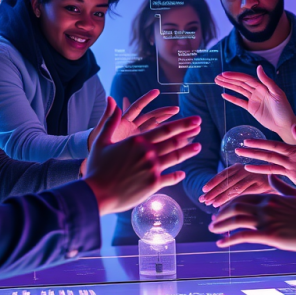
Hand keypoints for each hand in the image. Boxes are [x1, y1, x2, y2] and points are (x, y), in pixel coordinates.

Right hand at [85, 97, 201, 215]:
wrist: (97, 194)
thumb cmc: (96, 168)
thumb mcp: (101, 141)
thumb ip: (110, 121)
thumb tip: (111, 100)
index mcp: (137, 141)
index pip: (164, 129)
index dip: (182, 124)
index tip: (194, 120)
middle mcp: (148, 153)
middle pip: (173, 141)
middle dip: (188, 133)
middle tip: (199, 127)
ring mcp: (153, 169)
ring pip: (175, 157)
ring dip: (188, 152)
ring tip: (198, 147)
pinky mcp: (153, 184)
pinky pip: (170, 178)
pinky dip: (177, 175)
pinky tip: (182, 174)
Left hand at [88, 90, 178, 149]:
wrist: (97, 161)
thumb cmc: (97, 144)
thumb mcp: (102, 131)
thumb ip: (108, 116)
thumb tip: (110, 98)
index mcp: (124, 120)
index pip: (137, 107)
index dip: (146, 99)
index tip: (156, 91)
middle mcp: (133, 127)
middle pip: (151, 117)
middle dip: (164, 112)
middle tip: (176, 109)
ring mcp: (138, 137)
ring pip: (156, 129)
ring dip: (168, 125)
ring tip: (180, 123)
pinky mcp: (141, 147)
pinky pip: (155, 142)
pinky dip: (165, 140)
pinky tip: (176, 140)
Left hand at [199, 164, 275, 208]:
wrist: (283, 178)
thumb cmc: (261, 182)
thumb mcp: (246, 179)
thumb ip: (233, 185)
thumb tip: (214, 196)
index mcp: (239, 166)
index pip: (223, 174)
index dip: (213, 182)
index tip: (203, 190)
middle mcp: (246, 169)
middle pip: (226, 182)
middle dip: (214, 192)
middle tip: (204, 201)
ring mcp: (254, 177)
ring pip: (234, 189)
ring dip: (222, 197)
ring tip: (212, 205)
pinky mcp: (262, 185)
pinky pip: (244, 194)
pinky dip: (235, 201)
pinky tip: (227, 208)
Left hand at [208, 175, 295, 250]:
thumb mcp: (295, 194)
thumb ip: (280, 185)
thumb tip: (271, 176)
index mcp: (269, 196)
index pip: (243, 197)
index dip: (230, 203)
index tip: (223, 209)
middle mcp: (264, 206)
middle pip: (235, 206)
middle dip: (221, 213)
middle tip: (213, 220)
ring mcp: (265, 220)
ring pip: (235, 219)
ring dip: (220, 224)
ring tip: (212, 229)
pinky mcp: (268, 234)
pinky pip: (242, 236)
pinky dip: (228, 239)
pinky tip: (220, 244)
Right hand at [214, 67, 295, 143]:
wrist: (285, 124)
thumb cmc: (284, 109)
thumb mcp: (277, 93)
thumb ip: (267, 81)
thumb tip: (258, 67)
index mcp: (262, 86)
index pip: (246, 79)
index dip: (235, 76)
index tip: (224, 74)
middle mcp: (257, 91)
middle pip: (240, 83)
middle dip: (228, 80)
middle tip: (217, 77)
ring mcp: (253, 99)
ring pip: (238, 90)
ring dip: (228, 86)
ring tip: (217, 82)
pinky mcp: (251, 108)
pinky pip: (240, 102)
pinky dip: (232, 98)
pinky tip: (224, 95)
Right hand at [237, 125, 295, 196]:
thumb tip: (293, 127)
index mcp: (295, 148)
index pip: (274, 145)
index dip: (260, 143)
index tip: (247, 141)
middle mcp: (290, 155)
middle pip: (267, 152)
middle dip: (253, 150)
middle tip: (238, 148)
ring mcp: (289, 166)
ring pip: (268, 162)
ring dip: (254, 160)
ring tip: (240, 159)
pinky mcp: (291, 175)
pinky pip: (274, 173)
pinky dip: (262, 171)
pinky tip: (252, 170)